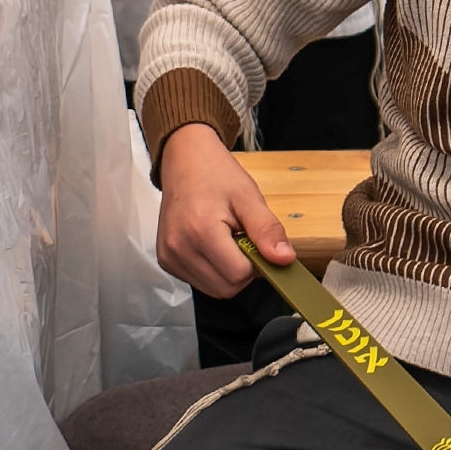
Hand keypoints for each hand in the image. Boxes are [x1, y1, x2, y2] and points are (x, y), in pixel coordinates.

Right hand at [152, 123, 289, 298]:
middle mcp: (179, 249)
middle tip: (243, 239)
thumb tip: (284, 260)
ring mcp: (169, 256)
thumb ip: (267, 230)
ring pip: (212, 289)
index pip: (239, 274)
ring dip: (227, 273)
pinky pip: (198, 281)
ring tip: (226, 240)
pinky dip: (212, 271)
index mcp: (200, 231)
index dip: (256, 263)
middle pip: (226, 288)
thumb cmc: (216, 174)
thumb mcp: (249, 197)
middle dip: (242, 271)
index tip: (256, 241)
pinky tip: (212, 246)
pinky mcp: (165, 260)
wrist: (185, 160)